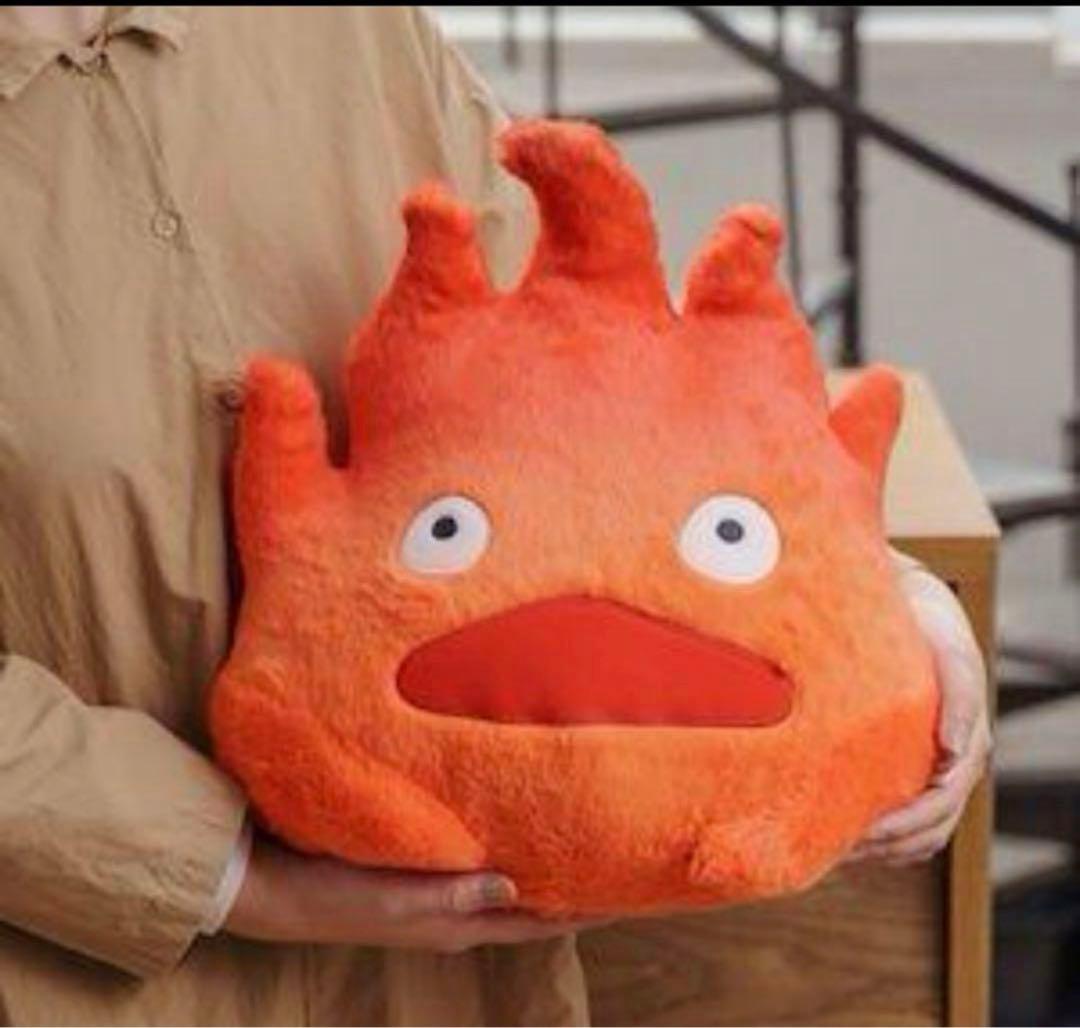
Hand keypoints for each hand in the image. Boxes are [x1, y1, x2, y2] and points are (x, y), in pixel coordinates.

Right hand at [225, 836, 595, 951]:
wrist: (278, 889)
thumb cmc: (335, 894)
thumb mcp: (395, 898)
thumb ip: (454, 893)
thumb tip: (515, 888)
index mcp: (455, 924)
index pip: (536, 921)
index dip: (582, 910)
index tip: (627, 894)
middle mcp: (454, 912)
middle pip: (528, 903)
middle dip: (571, 887)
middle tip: (615, 858)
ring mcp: (437, 893)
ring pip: (506, 882)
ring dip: (540, 867)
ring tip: (578, 839)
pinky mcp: (419, 872)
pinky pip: (477, 863)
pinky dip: (504, 850)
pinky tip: (512, 824)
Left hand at [847, 552, 991, 865]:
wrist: (907, 605)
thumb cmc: (927, 625)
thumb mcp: (948, 650)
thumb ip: (960, 694)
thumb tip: (955, 751)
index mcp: (967, 741)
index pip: (940, 804)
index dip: (903, 825)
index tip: (862, 831)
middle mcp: (955, 763)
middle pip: (930, 829)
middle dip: (886, 845)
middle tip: (837, 848)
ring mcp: (934, 769)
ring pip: (920, 836)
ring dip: (882, 851)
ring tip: (834, 852)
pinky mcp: (911, 768)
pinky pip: (904, 823)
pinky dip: (880, 842)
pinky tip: (843, 840)